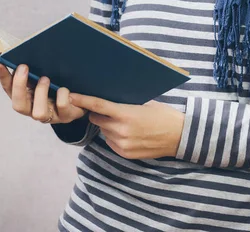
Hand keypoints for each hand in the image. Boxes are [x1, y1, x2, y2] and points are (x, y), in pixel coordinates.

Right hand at [0, 61, 86, 124]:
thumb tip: (23, 48)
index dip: (2, 76)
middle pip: (18, 105)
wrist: (81, 98)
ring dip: (40, 93)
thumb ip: (34, 66)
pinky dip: (63, 96)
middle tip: (24, 67)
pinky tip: (65, 88)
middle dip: (19, 85)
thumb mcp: (44, 72)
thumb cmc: (58, 82)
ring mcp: (50, 115)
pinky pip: (62, 108)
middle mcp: (34, 108)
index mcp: (25, 96)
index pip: (8, 88)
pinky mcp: (66, 116)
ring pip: (38, 113)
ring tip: (45, 78)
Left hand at [69, 93, 184, 159]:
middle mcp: (121, 131)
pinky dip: (114, 136)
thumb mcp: (145, 103)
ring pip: (104, 131)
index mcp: (126, 114)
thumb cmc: (163, 115)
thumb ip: (124, 104)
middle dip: (100, 114)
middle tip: (112, 110)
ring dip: (108, 126)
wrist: (179, 136)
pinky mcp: (125, 154)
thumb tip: (108, 101)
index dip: (82, 100)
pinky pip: (111, 142)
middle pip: (98, 119)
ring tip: (126, 122)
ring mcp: (122, 144)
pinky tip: (129, 133)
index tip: (70, 96)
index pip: (98, 106)